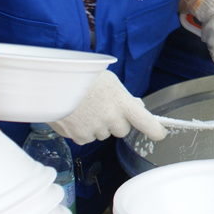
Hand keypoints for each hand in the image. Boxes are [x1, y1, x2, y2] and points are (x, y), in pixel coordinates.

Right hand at [50, 70, 164, 143]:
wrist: (53, 81)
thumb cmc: (82, 76)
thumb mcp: (109, 81)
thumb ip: (123, 97)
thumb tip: (135, 106)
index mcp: (122, 103)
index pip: (145, 121)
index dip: (155, 130)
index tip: (160, 133)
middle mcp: (111, 119)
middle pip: (123, 130)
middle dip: (117, 122)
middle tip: (104, 107)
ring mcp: (95, 129)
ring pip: (103, 134)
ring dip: (98, 125)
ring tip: (85, 107)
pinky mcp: (80, 136)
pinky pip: (87, 137)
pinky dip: (83, 129)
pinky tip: (76, 114)